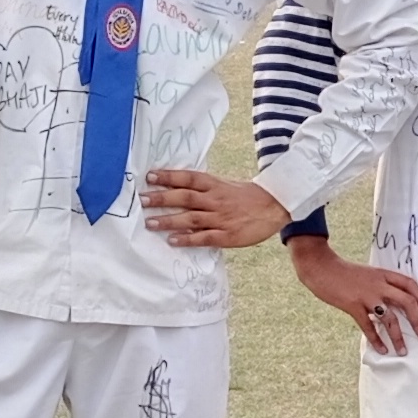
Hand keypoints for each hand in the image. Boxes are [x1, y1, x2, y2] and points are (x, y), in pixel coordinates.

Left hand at [140, 166, 289, 249]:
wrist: (273, 206)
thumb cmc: (245, 196)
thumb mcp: (224, 185)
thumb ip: (203, 187)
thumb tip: (176, 186)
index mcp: (214, 185)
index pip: (188, 178)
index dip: (169, 177)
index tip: (150, 176)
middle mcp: (215, 200)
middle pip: (185, 197)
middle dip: (162, 198)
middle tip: (143, 199)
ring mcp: (221, 218)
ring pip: (191, 218)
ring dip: (169, 221)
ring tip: (150, 223)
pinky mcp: (227, 235)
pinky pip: (204, 237)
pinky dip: (188, 239)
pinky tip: (172, 240)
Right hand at [291, 233, 417, 354]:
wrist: (321, 267)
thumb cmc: (343, 272)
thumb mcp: (367, 274)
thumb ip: (380, 285)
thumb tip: (391, 303)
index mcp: (383, 274)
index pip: (410, 285)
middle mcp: (379, 284)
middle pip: (406, 302)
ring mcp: (366, 295)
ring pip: (389, 318)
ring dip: (398, 336)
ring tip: (403, 351)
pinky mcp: (353, 305)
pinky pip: (368, 326)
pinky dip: (376, 340)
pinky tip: (382, 350)